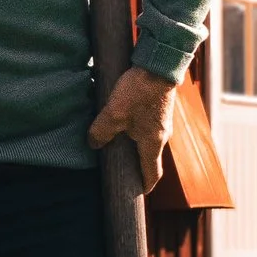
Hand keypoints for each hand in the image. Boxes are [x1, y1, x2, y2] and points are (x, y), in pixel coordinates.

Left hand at [88, 64, 177, 194]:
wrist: (160, 63)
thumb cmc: (140, 91)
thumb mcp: (114, 113)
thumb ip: (101, 132)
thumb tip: (93, 144)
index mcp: (153, 143)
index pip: (153, 174)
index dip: (145, 186)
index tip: (137, 193)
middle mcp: (163, 136)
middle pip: (150, 157)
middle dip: (136, 165)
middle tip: (121, 167)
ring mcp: (163, 122)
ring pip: (148, 140)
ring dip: (134, 144)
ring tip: (116, 142)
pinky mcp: (160, 108)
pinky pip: (148, 126)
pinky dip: (136, 129)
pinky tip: (123, 120)